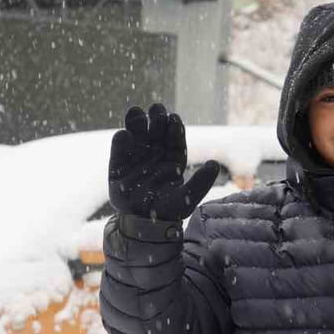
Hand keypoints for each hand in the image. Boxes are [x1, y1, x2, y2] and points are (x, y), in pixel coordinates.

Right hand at [108, 103, 219, 221]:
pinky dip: (121, 140)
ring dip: (136, 122)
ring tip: (136, 112)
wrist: (144, 224)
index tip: (174, 119)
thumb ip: (200, 182)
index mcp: (172, 157)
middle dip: (156, 118)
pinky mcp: (118, 165)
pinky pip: (119, 149)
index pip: (174, 138)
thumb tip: (214, 164)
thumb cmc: (168, 210)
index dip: (174, 128)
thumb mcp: (187, 199)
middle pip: (156, 130)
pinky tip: (124, 135)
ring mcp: (137, 157)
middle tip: (156, 109)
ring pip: (137, 134)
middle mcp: (155, 153)